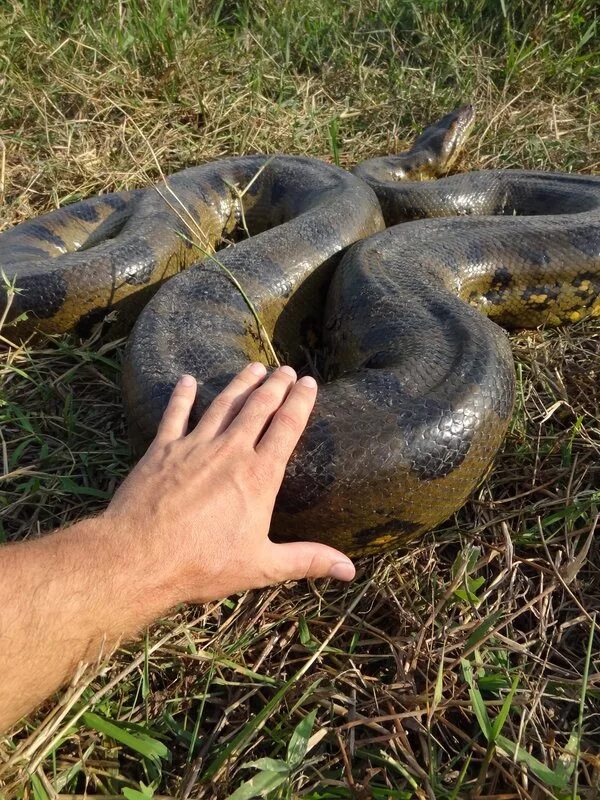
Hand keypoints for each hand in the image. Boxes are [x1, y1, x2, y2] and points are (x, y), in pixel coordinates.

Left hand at [105, 364, 355, 603]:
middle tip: (285, 370)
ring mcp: (194, 446)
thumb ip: (306, 560)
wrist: (140, 557)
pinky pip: (175, 414)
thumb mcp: (262, 566)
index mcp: (259, 476)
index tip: (309, 382)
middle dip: (275, 385)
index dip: (300, 401)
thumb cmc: (203, 564)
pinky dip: (182, 396)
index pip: (287, 427)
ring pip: (223, 405)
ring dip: (240, 384)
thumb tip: (349, 569)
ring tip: (253, 368)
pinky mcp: (163, 450)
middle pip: (258, 407)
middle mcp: (230, 452)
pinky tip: (187, 380)